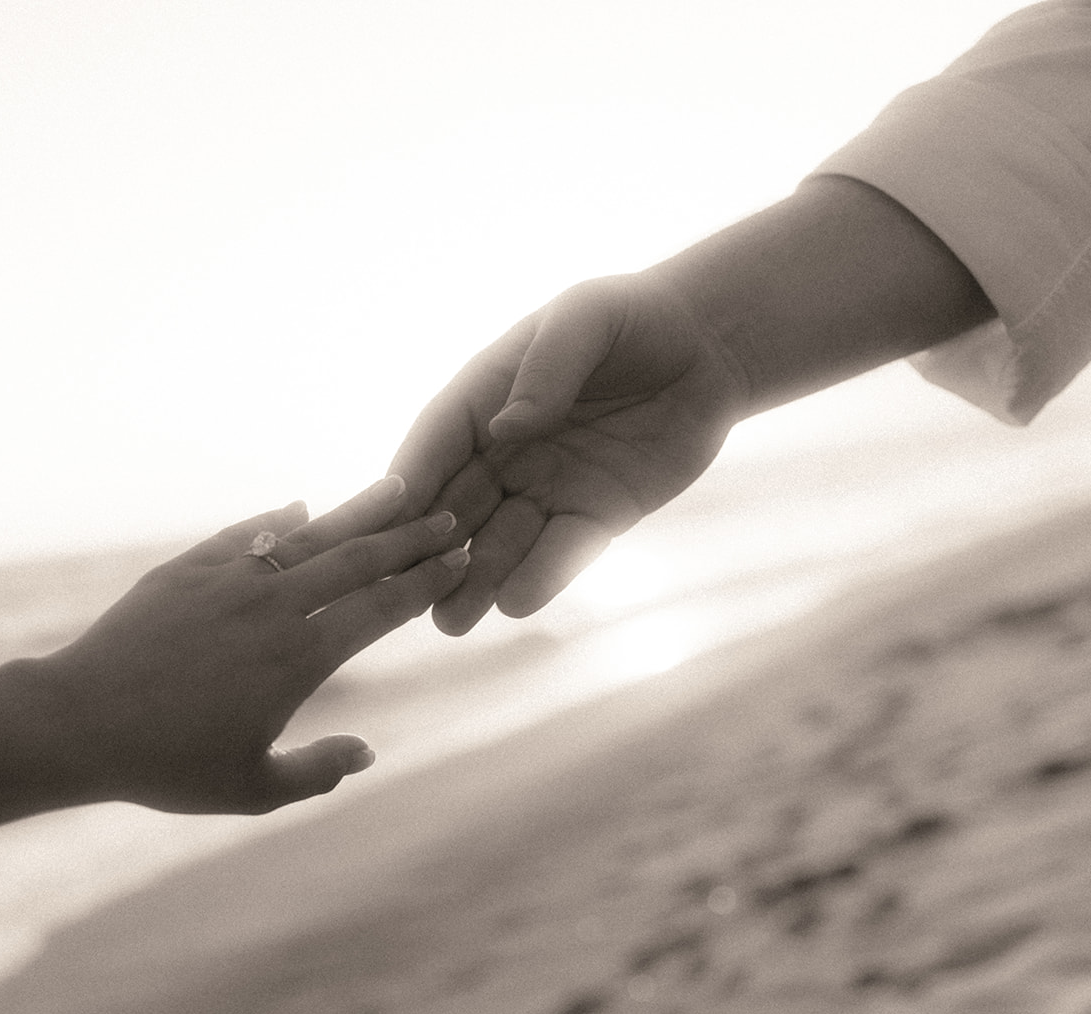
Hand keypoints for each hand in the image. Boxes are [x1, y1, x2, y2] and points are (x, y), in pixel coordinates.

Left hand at [6, 476, 468, 814]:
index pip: (381, 607)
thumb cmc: (167, 765)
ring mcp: (228, 581)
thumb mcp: (253, 789)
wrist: (78, 721)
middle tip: (450, 515)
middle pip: (357, 559)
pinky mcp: (186, 571)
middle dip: (410, 536)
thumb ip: (318, 771)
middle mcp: (273, 607)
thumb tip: (367, 750)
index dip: (425, 581)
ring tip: (397, 489)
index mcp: (300, 658)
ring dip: (356, 513)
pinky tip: (299, 511)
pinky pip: (244, 537)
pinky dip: (276, 522)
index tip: (460, 559)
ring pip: (306, 537)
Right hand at [390, 273, 750, 634]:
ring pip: (497, 544)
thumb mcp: (587, 319)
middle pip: (454, 507)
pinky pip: (560, 553)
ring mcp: (546, 488)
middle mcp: (504, 452)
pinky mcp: (594, 516)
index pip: (435, 444)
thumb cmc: (634, 317)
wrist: (708, 348)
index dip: (410, 482)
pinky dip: (538, 578)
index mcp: (484, 398)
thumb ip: (548, 367)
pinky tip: (514, 604)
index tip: (383, 521)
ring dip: (472, 581)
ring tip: (449, 621)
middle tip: (402, 591)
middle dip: (428, 550)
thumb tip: (506, 427)